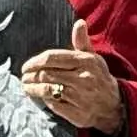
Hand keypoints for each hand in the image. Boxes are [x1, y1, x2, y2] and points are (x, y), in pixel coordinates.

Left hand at [22, 21, 125, 136]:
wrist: (114, 105)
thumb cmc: (98, 77)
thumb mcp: (93, 58)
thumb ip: (82, 41)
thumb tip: (79, 23)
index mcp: (86, 61)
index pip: (52, 58)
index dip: (34, 62)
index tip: (25, 67)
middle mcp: (84, 78)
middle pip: (47, 74)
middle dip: (30, 76)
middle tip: (23, 77)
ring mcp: (80, 97)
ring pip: (48, 90)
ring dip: (32, 89)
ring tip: (26, 87)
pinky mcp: (77, 113)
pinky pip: (54, 105)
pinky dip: (44, 101)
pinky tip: (40, 97)